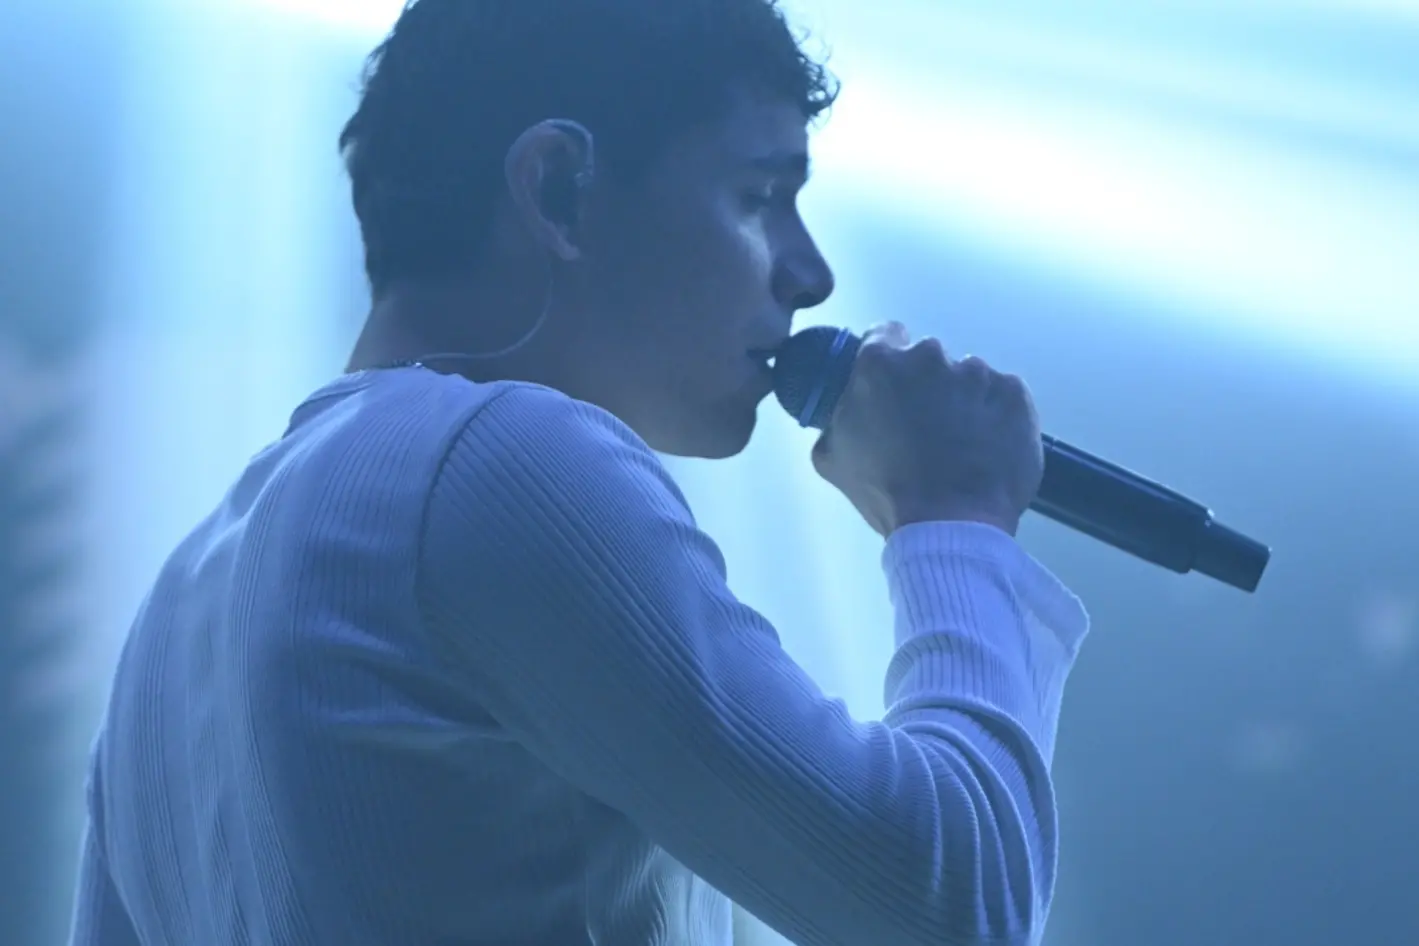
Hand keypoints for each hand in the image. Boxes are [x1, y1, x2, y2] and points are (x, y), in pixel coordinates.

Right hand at [810, 322, 1044, 537]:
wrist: (950, 524)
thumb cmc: (885, 491)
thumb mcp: (832, 456)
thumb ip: (838, 417)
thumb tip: (847, 410)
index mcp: (880, 364)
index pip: (884, 335)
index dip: (887, 361)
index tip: (892, 386)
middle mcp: (930, 356)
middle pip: (927, 359)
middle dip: (926, 385)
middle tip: (926, 427)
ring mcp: (978, 373)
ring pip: (968, 378)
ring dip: (963, 401)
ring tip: (963, 445)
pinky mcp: (1015, 394)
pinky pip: (1002, 396)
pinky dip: (996, 415)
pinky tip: (989, 447)